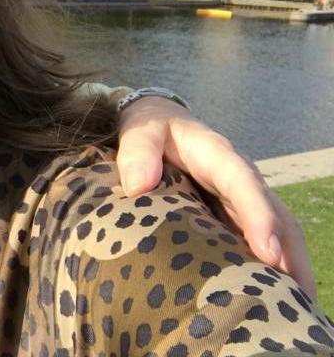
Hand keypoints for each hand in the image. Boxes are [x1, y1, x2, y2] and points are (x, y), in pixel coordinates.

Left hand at [115, 96, 315, 296]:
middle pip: (276, 217)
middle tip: (294, 297)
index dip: (258, 217)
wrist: (159, 125)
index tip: (267, 252)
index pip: (244, 186)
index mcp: (219, 157)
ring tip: (293, 307)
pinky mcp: (234, 215)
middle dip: (289, 256)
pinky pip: (258, 242)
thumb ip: (137, 153)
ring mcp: (241, 200)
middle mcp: (240, 180)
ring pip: (277, 233)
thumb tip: (137, 186)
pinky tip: (269, 297)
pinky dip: (270, 269)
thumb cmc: (151, 129)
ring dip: (289, 269)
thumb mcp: (140, 131)